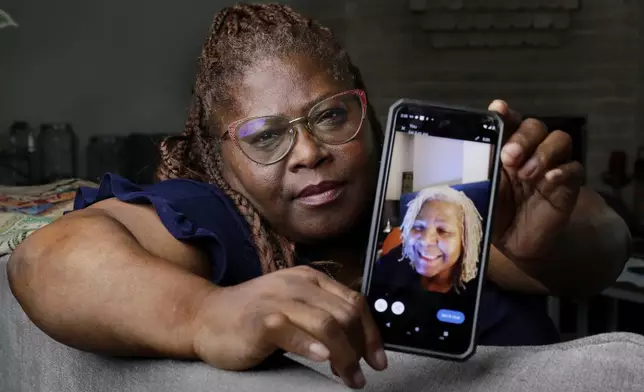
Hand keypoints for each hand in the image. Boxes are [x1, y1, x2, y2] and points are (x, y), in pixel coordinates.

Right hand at [190, 266, 387, 388]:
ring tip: (348, 377)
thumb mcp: (293, 305)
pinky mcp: (260, 320)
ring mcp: (278, 300)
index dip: (371, 333)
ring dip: (345, 356)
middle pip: (346, 314)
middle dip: (361, 348)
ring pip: (327, 324)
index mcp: (310, 279)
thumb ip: (323, 313)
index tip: (378, 359)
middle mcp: (297, 285)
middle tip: (361, 375)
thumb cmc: (252, 316)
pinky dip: (311, 346)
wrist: (205, 316)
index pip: (355, 302)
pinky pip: (292, 331)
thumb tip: (360, 340)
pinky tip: (322, 360)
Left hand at [489, 100, 584, 262]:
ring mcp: (551, 165)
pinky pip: (574, 167)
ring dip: (543, 152)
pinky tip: (549, 181)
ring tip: (526, 174)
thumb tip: (457, 165)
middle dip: (523, 137)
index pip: (509, 122)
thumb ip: (474, 176)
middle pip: (535, 126)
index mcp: (504, 149)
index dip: (506, 113)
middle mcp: (529, 151)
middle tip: (509, 157)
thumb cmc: (493, 212)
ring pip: (559, 139)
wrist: (515, 243)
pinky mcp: (568, 184)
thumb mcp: (479, 194)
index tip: (499, 109)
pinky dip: (563, 170)